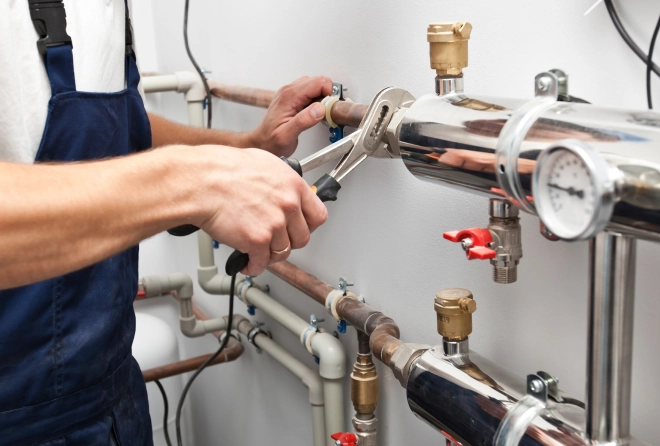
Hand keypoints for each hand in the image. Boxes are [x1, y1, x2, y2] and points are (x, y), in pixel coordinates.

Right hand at [195, 146, 327, 275]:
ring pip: (282, 253)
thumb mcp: (263, 163)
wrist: (201, 181)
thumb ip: (279, 181)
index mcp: (293, 185)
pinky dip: (254, 266)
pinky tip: (248, 262)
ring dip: (270, 255)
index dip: (308, 226)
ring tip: (259, 252)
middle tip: (276, 241)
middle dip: (289, 242)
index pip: (318, 215)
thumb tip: (282, 190)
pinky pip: (262, 263)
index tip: (300, 228)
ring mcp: (274, 224)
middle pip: (302, 238)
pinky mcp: (257, 241)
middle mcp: (288, 205)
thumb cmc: (222, 169)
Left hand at [250, 76, 332, 157]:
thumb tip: (319, 109)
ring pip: (315, 85)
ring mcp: (290, 93)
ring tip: (322, 113)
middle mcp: (289, 91)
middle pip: (318, 81)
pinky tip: (316, 112)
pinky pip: (310, 91)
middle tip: (328, 112)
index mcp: (289, 96)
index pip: (318, 83)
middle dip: (328, 95)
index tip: (331, 108)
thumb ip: (303, 121)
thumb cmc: (271, 141)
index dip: (329, 94)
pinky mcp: (293, 97)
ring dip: (324, 97)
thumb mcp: (287, 135)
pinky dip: (318, 99)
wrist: (261, 142)